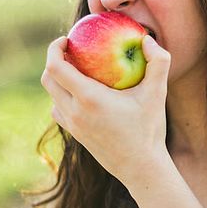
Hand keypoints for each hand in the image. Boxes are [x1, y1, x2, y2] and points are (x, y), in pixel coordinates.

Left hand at [41, 33, 171, 186]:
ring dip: (58, 79)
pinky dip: (63, 97)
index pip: (56, 67)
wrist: (141, 168)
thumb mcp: (158, 93)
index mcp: (88, 98)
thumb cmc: (150, 129)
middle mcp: (74, 112)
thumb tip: (146, 39)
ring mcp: (72, 126)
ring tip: (76, 70)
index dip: (54, 48)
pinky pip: (58, 110)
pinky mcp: (76, 136)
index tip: (67, 39)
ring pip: (51, 95)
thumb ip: (158, 61)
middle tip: (71, 51)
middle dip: (53, 60)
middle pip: (48, 79)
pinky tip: (80, 94)